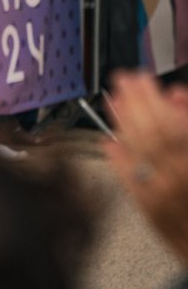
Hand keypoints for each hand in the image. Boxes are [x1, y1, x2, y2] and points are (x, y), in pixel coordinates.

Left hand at [106, 73, 187, 262]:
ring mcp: (162, 196)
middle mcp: (178, 178)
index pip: (169, 124)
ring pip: (136, 153)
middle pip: (148, 134)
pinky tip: (110, 140)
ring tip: (112, 101)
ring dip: (121, 122)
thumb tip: (174, 95)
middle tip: (121, 80)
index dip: (150, 97)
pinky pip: (129, 180)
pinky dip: (118, 158)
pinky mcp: (151, 211)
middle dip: (132, 103)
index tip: (139, 77)